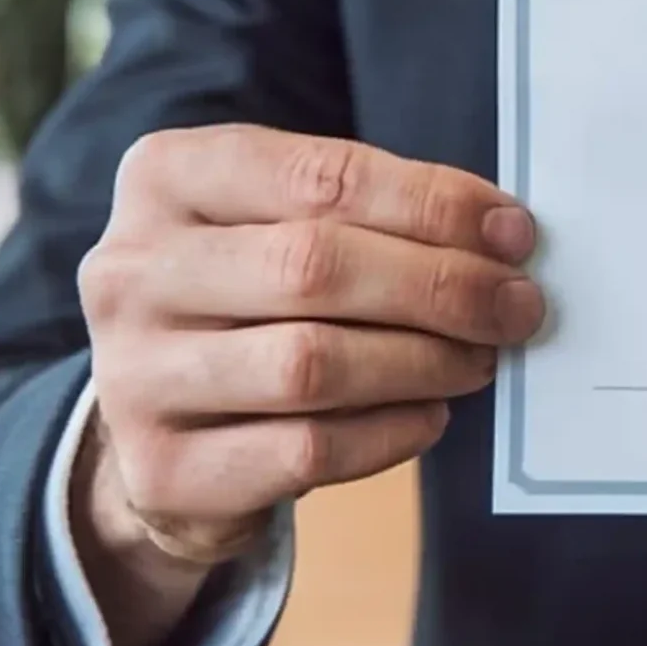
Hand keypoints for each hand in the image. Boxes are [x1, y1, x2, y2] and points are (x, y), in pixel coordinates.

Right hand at [72, 125, 542, 645]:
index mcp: (166, 177)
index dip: (431, 203)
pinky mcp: (162, 469)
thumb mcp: (281, 229)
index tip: (513, 233)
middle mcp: (130, 269)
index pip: (319, 176)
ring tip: (479, 359)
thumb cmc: (250, 305)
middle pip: (314, 267)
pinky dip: (391, 432)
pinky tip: (430, 415)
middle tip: (516, 306)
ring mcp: (133, 374)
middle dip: (441, 286)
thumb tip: (504, 235)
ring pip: (310, 364)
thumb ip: (374, 217)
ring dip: (423, 361)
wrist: (159, 430)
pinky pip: (307, 449)